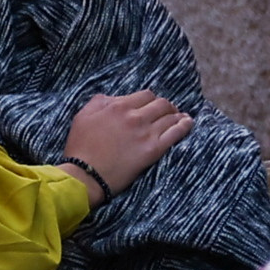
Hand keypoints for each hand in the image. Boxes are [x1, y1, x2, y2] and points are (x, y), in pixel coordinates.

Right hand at [57, 91, 187, 197]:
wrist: (85, 175)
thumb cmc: (80, 147)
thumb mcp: (83, 116)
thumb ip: (100, 101)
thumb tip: (114, 98)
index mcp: (119, 106)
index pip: (145, 95)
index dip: (151, 99)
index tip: (152, 105)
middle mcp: (135, 116)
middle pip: (161, 104)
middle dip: (166, 106)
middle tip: (168, 111)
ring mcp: (146, 133)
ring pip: (170, 117)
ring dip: (177, 115)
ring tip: (181, 117)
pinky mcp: (153, 150)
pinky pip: (175, 133)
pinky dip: (184, 126)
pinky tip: (188, 123)